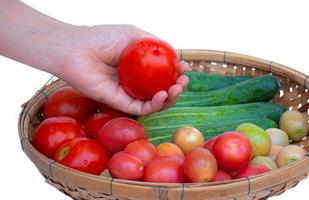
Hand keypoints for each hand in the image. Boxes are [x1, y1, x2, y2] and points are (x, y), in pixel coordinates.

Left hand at [53, 25, 189, 114]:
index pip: (163, 74)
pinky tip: (162, 94)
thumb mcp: (134, 35)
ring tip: (176, 88)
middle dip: (177, 88)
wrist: (76, 49)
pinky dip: (155, 105)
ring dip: (170, 98)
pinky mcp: (120, 104)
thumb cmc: (102, 38)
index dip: (176, 73)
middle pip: (162, 90)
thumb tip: (175, 55)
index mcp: (140, 66)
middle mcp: (136, 82)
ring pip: (155, 102)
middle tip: (183, 82)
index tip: (185, 69)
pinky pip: (141, 109)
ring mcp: (128, 93)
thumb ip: (154, 44)